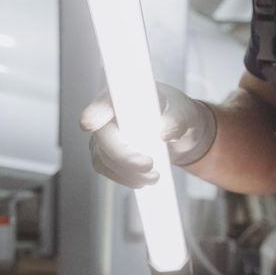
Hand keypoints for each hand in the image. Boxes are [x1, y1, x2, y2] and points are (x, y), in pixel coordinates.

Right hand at [79, 83, 216, 187]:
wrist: (178, 133)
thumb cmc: (177, 113)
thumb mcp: (185, 112)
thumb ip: (176, 119)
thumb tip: (163, 131)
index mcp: (124, 94)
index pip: (104, 101)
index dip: (95, 112)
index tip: (90, 123)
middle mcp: (108, 114)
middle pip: (102, 137)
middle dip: (123, 155)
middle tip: (148, 164)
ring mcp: (104, 136)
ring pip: (103, 158)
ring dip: (128, 172)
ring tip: (155, 176)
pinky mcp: (106, 155)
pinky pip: (107, 170)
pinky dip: (126, 178)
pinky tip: (143, 180)